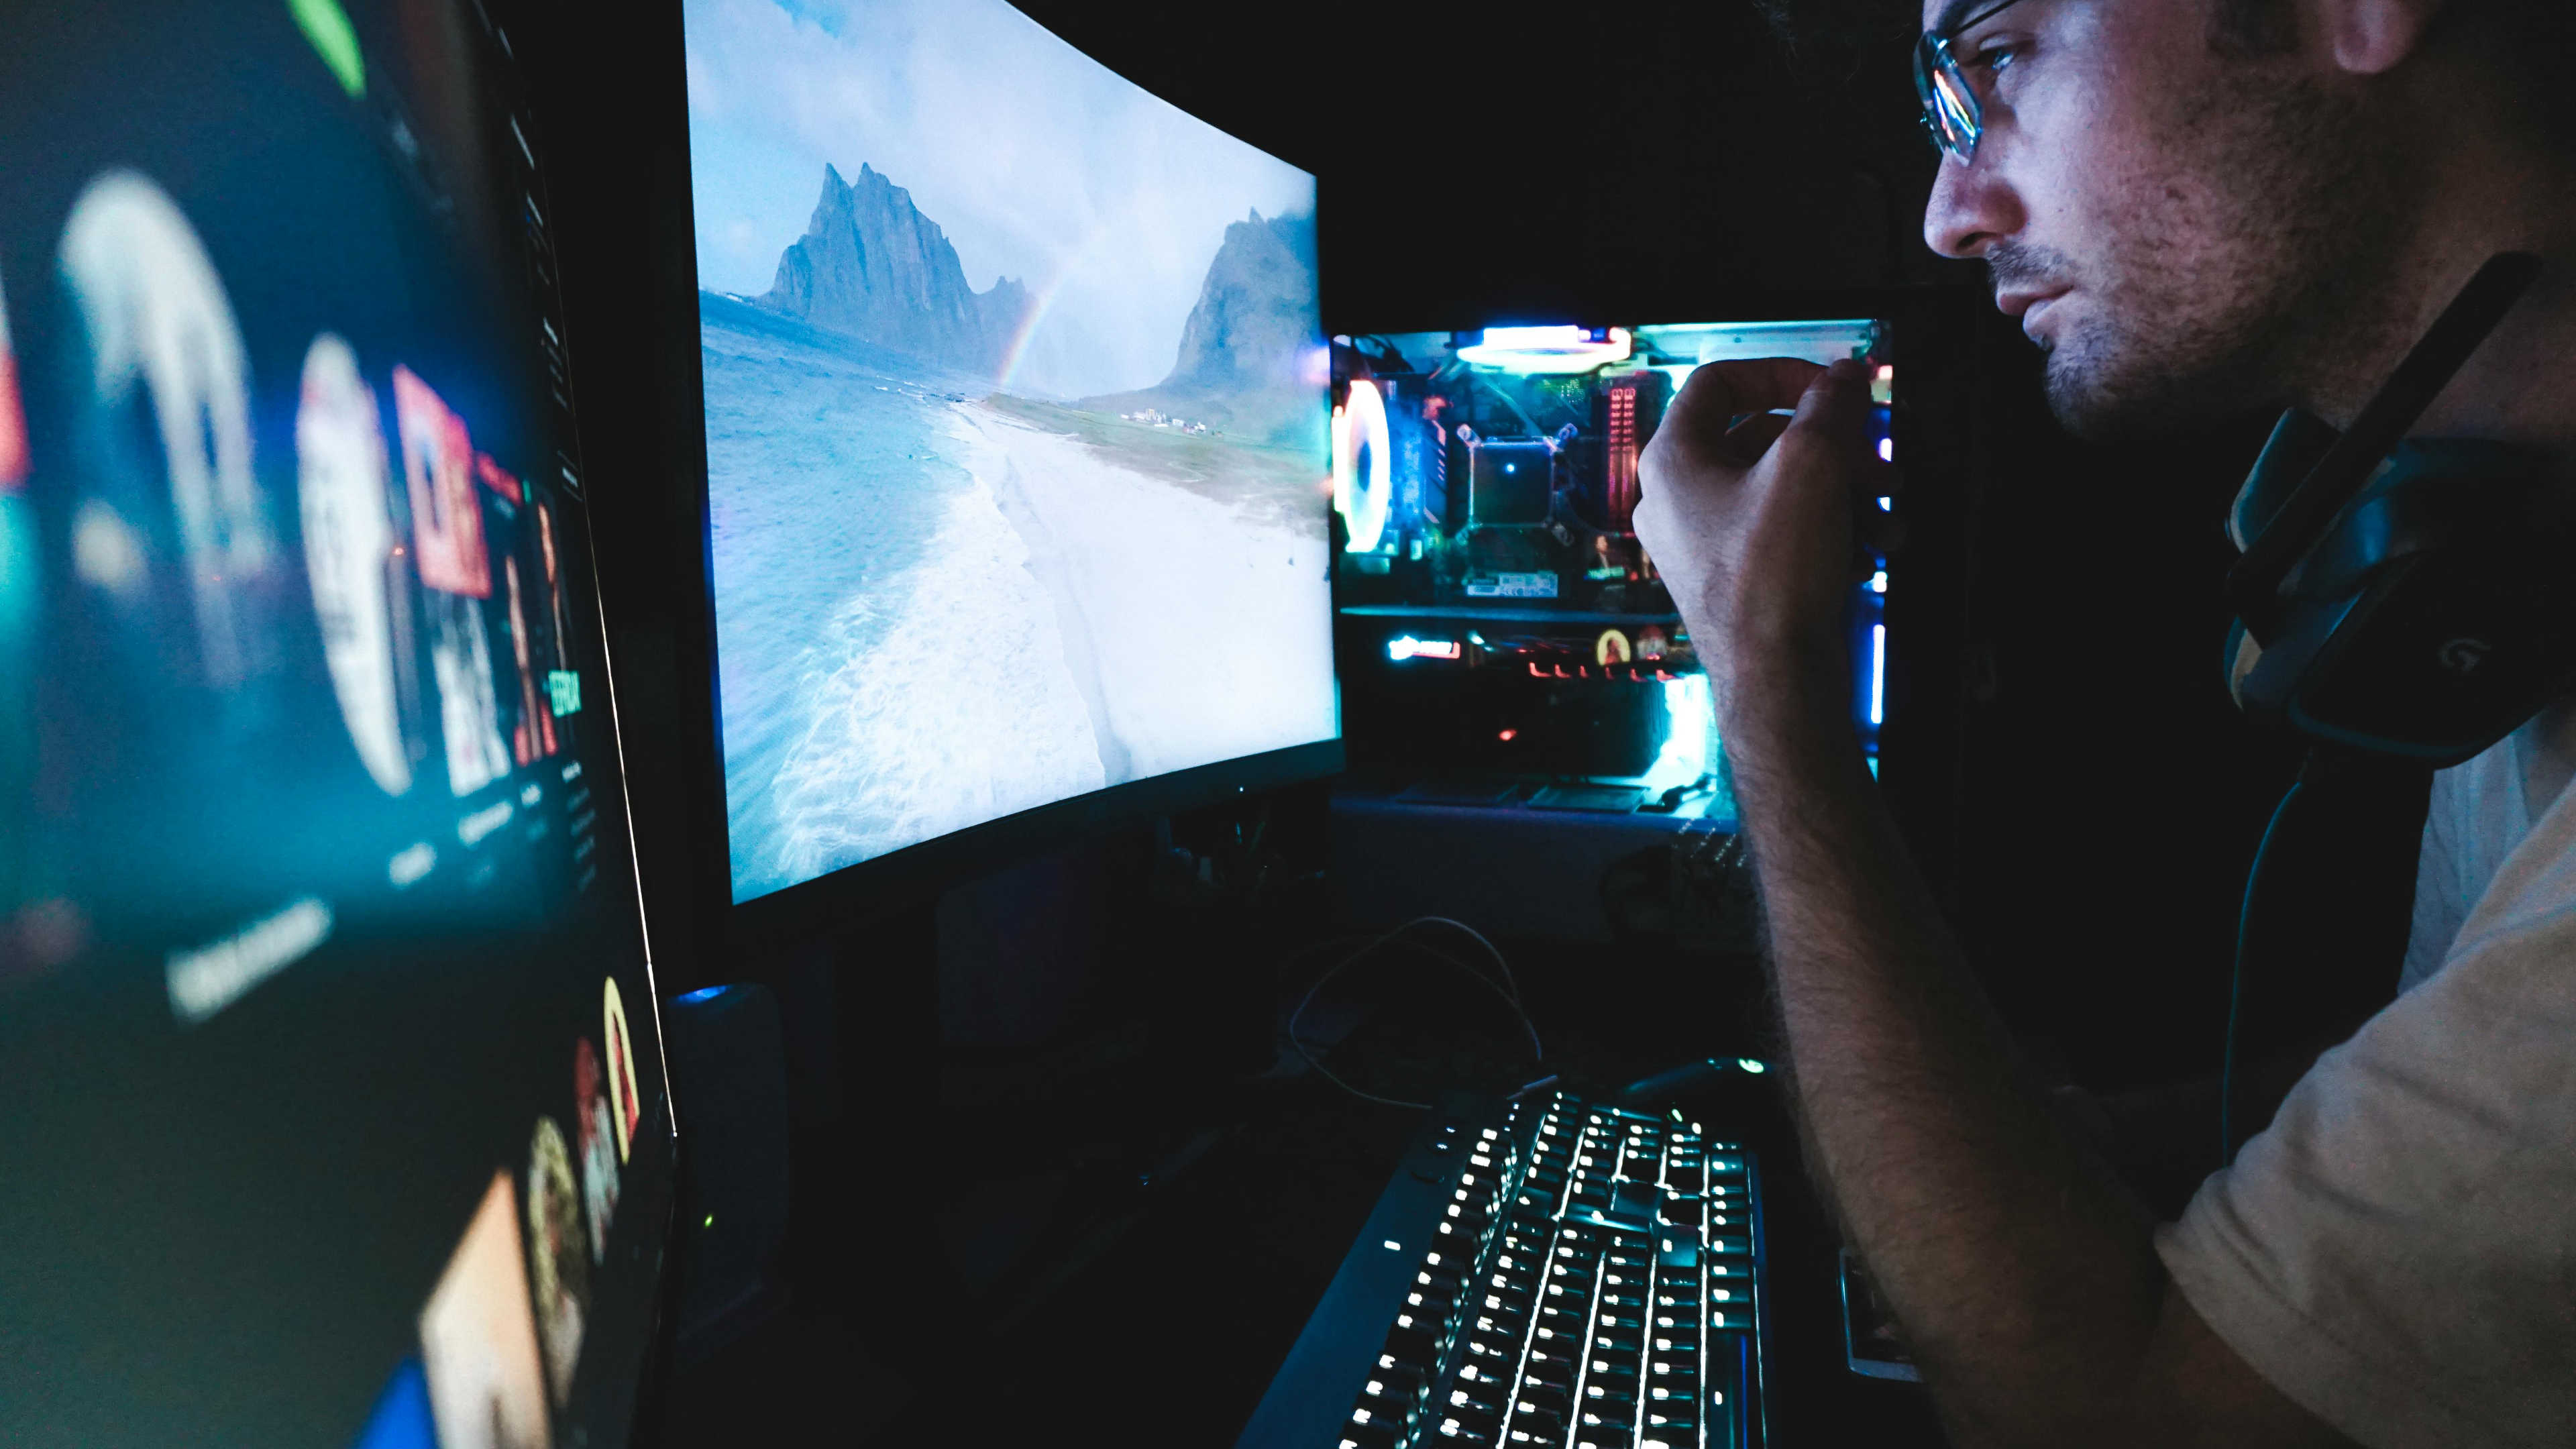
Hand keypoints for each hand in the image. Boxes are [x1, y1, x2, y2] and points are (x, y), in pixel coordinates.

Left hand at [1634, 356, 1897, 698]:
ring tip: (1891, 507)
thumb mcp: (1813, 465)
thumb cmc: (1775, 573)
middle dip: (1833, 443)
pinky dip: (1831, 530)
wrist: (1776, 680)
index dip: (1784, 371)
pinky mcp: (1734, 580)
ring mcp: (1702, 543)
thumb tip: (1847, 374)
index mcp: (1673, 460)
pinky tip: (1875, 546)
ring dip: (1846, 489)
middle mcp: (1676, 499)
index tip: (1836, 386)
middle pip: (1762, 438)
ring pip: (1782, 489)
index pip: (1720, 382)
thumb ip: (1831, 406)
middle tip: (1879, 454)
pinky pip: (1784, 533)